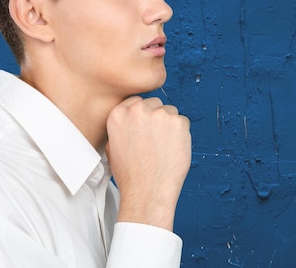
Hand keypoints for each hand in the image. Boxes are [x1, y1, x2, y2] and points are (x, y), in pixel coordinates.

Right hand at [105, 96, 190, 230]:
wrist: (147, 192)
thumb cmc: (130, 174)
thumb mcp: (112, 146)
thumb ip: (121, 126)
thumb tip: (130, 118)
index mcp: (118, 113)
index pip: (136, 102)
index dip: (143, 117)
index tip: (144, 130)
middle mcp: (138, 110)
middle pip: (154, 104)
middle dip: (156, 119)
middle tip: (155, 141)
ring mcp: (159, 114)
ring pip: (170, 112)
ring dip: (169, 126)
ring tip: (163, 148)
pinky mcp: (178, 122)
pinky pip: (183, 122)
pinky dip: (181, 134)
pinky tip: (172, 150)